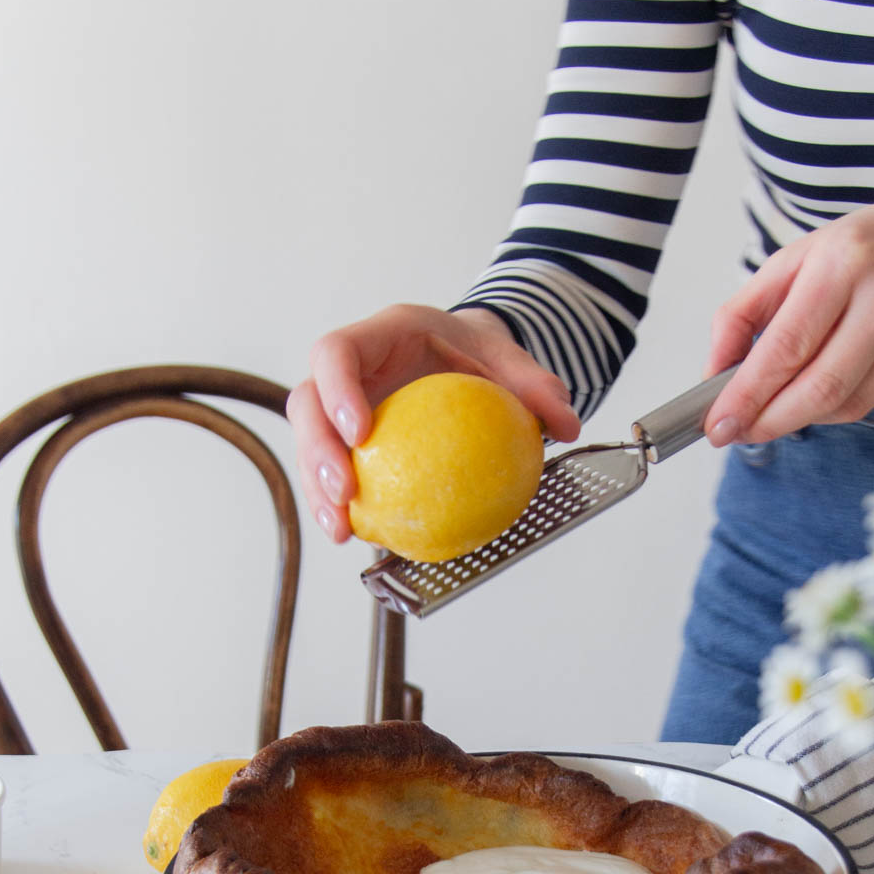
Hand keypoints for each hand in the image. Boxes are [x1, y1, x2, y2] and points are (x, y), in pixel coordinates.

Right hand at [287, 304, 580, 540]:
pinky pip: (332, 473)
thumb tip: (567, 423)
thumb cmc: (478, 355)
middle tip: (344, 491)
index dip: (337, 390)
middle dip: (316, 450)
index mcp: (382, 336)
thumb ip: (534, 385)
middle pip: (307, 403)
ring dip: (318, 490)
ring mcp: (341, 408)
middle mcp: (352, 371)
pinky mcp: (346, 443)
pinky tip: (358, 537)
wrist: (465, 359)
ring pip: (309, 445)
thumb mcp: (509, 360)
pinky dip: (340, 505)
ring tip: (341, 530)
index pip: (338, 352)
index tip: (360, 433)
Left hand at [701, 201, 873, 447]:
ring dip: (804, 415)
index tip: (718, 425)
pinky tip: (835, 380)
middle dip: (770, 421)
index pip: (786, 346)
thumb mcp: (798, 259)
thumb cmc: (867, 252)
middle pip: (819, 388)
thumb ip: (743, 313)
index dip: (747, 395)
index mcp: (844, 261)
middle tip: (740, 432)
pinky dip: (840, 406)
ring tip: (784, 402)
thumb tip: (713, 374)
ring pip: (846, 405)